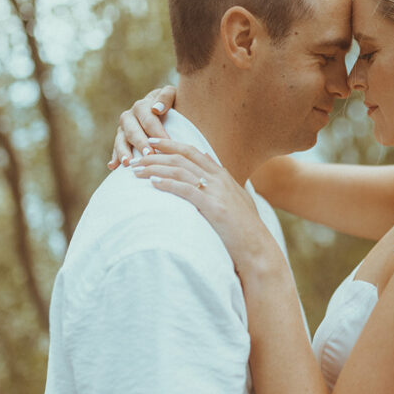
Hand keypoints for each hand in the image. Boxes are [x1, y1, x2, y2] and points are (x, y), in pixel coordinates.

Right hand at [108, 85, 175, 168]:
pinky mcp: (120, 140)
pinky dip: (114, 158)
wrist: (162, 109)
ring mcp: (122, 129)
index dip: (157, 131)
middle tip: (149, 155)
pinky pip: (115, 149)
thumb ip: (166, 96)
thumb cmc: (171, 103)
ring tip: (128, 163)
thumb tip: (156, 109)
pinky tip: (113, 166)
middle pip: (133, 131)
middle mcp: (129, 116)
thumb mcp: (172, 94)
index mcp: (141, 106)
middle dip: (141, 143)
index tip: (166, 143)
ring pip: (120, 140)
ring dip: (123, 152)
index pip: (148, 119)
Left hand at [130, 139, 277, 271]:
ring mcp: (217, 192)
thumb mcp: (236, 199)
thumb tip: (208, 161)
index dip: (171, 145)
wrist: (258, 249)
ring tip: (136, 171)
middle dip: (157, 154)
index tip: (152, 144)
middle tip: (136, 156)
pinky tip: (153, 183)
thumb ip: (222, 180)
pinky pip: (186, 190)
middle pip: (182, 157)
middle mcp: (219, 179)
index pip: (192, 152)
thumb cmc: (245, 229)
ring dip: (155, 168)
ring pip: (181, 171)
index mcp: (223, 176)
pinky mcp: (213, 207)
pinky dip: (168, 184)